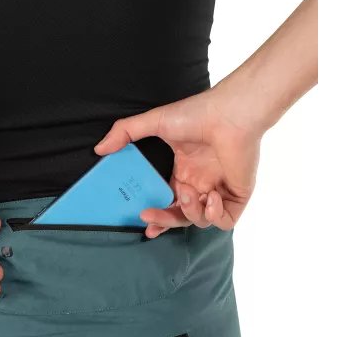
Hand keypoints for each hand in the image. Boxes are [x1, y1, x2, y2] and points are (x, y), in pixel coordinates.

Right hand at [94, 84, 260, 236]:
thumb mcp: (155, 122)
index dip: (157, 216)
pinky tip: (210, 197)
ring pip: (200, 221)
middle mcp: (201, 184)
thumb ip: (125, 133)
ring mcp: (219, 191)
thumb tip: (99, 148)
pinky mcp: (237, 196)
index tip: (144, 222)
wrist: (230, 113)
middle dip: (165, 221)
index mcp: (184, 172)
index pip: (168, 202)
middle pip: (180, 217)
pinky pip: (224, 221)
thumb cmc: (198, 114)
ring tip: (190, 194)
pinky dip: (214, 215)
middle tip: (150, 219)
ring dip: (190, 213)